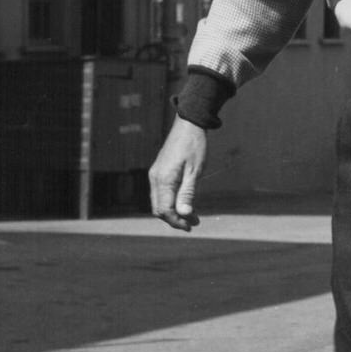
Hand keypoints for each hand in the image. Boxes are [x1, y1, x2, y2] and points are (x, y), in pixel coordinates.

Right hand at [148, 116, 207, 230]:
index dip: (176, 221)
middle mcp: (155, 178)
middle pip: (158, 209)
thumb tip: (183, 214)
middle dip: (174, 219)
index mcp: (164, 179)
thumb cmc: (195, 146)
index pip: (164, 210)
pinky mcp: (159, 171)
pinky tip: (185, 203)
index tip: (191, 226)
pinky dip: (171, 202)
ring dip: (173, 211)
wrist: (188, 125)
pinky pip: (161, 193)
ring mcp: (155, 175)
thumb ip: (188, 193)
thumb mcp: (195, 171)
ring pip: (158, 202)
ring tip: (191, 216)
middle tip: (193, 223)